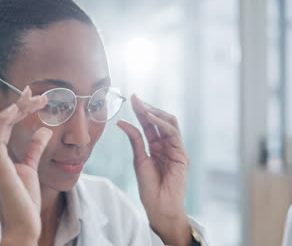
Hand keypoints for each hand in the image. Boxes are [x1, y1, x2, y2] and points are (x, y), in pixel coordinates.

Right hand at [0, 86, 51, 242]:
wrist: (22, 226)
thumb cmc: (24, 202)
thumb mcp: (31, 168)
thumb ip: (34, 149)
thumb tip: (43, 130)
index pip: (4, 126)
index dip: (17, 109)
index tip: (33, 96)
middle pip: (0, 122)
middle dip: (18, 105)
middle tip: (35, 92)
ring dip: (17, 109)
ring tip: (34, 98)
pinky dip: (5, 121)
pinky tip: (18, 110)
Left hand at [117, 94, 191, 245]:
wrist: (159, 206)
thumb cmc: (149, 187)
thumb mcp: (139, 160)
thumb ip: (135, 140)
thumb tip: (121, 122)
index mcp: (156, 146)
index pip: (149, 124)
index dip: (141, 111)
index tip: (132, 98)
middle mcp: (167, 145)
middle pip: (160, 121)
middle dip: (148, 108)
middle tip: (136, 99)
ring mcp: (175, 149)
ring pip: (169, 124)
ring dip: (155, 113)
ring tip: (142, 107)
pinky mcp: (182, 154)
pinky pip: (173, 134)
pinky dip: (162, 124)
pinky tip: (150, 118)